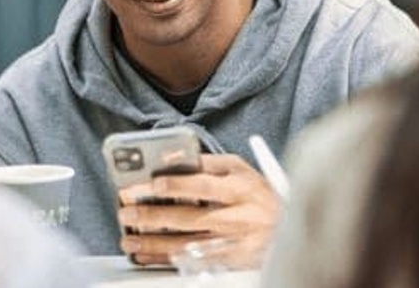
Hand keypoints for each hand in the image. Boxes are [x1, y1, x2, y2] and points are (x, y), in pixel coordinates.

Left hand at [116, 153, 279, 266]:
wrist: (291, 227)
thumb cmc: (260, 195)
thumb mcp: (242, 170)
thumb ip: (208, 162)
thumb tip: (171, 157)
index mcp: (242, 187)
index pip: (204, 185)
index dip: (176, 185)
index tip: (151, 185)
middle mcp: (239, 216)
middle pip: (190, 217)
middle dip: (153, 215)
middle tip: (127, 212)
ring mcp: (235, 243)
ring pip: (188, 244)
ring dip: (154, 243)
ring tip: (129, 239)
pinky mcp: (233, 263)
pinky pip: (194, 262)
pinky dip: (167, 260)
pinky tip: (147, 256)